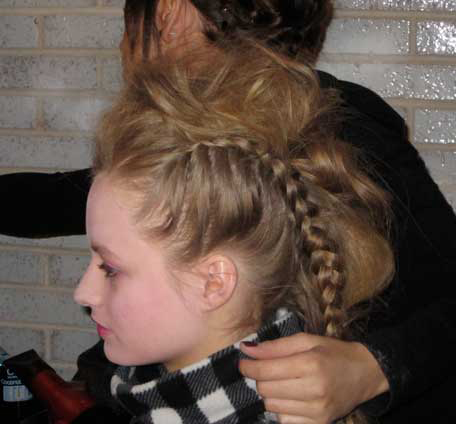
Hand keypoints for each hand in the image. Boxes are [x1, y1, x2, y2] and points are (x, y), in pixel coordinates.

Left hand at [239, 333, 388, 423]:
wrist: (366, 373)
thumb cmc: (333, 352)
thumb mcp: (307, 340)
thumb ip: (276, 346)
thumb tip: (246, 349)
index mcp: (310, 364)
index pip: (265, 371)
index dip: (248, 367)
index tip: (243, 362)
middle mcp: (314, 390)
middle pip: (265, 389)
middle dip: (259, 378)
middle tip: (266, 369)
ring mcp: (317, 411)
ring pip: (272, 406)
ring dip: (270, 393)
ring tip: (282, 381)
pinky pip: (284, 420)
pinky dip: (281, 409)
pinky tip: (291, 397)